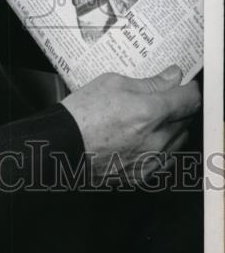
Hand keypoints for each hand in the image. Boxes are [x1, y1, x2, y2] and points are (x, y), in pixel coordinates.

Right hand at [62, 66, 200, 183]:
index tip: (184, 85)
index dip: (189, 89)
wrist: (62, 148)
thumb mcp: (112, 83)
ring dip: (172, 127)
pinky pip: (166, 159)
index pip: (189, 100)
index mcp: (149, 112)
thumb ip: (149, 83)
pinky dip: (161, 147)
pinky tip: (143, 139)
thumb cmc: (81, 114)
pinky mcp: (144, 175)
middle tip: (163, 99)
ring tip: (149, 120)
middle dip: (179, 107)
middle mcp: (156, 139)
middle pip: (186, 120)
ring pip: (179, 140)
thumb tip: (172, 77)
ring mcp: (151, 160)